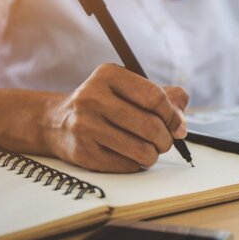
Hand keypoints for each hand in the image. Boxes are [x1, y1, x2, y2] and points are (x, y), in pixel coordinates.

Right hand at [43, 63, 188, 172]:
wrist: (57, 122)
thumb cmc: (104, 105)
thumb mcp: (128, 89)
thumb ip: (163, 97)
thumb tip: (181, 125)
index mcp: (108, 75)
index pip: (154, 97)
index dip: (173, 115)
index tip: (177, 126)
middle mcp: (93, 97)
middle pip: (150, 125)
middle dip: (166, 139)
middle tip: (165, 142)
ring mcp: (85, 125)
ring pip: (141, 149)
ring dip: (153, 154)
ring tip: (149, 150)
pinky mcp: (83, 152)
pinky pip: (127, 165)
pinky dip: (136, 163)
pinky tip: (129, 155)